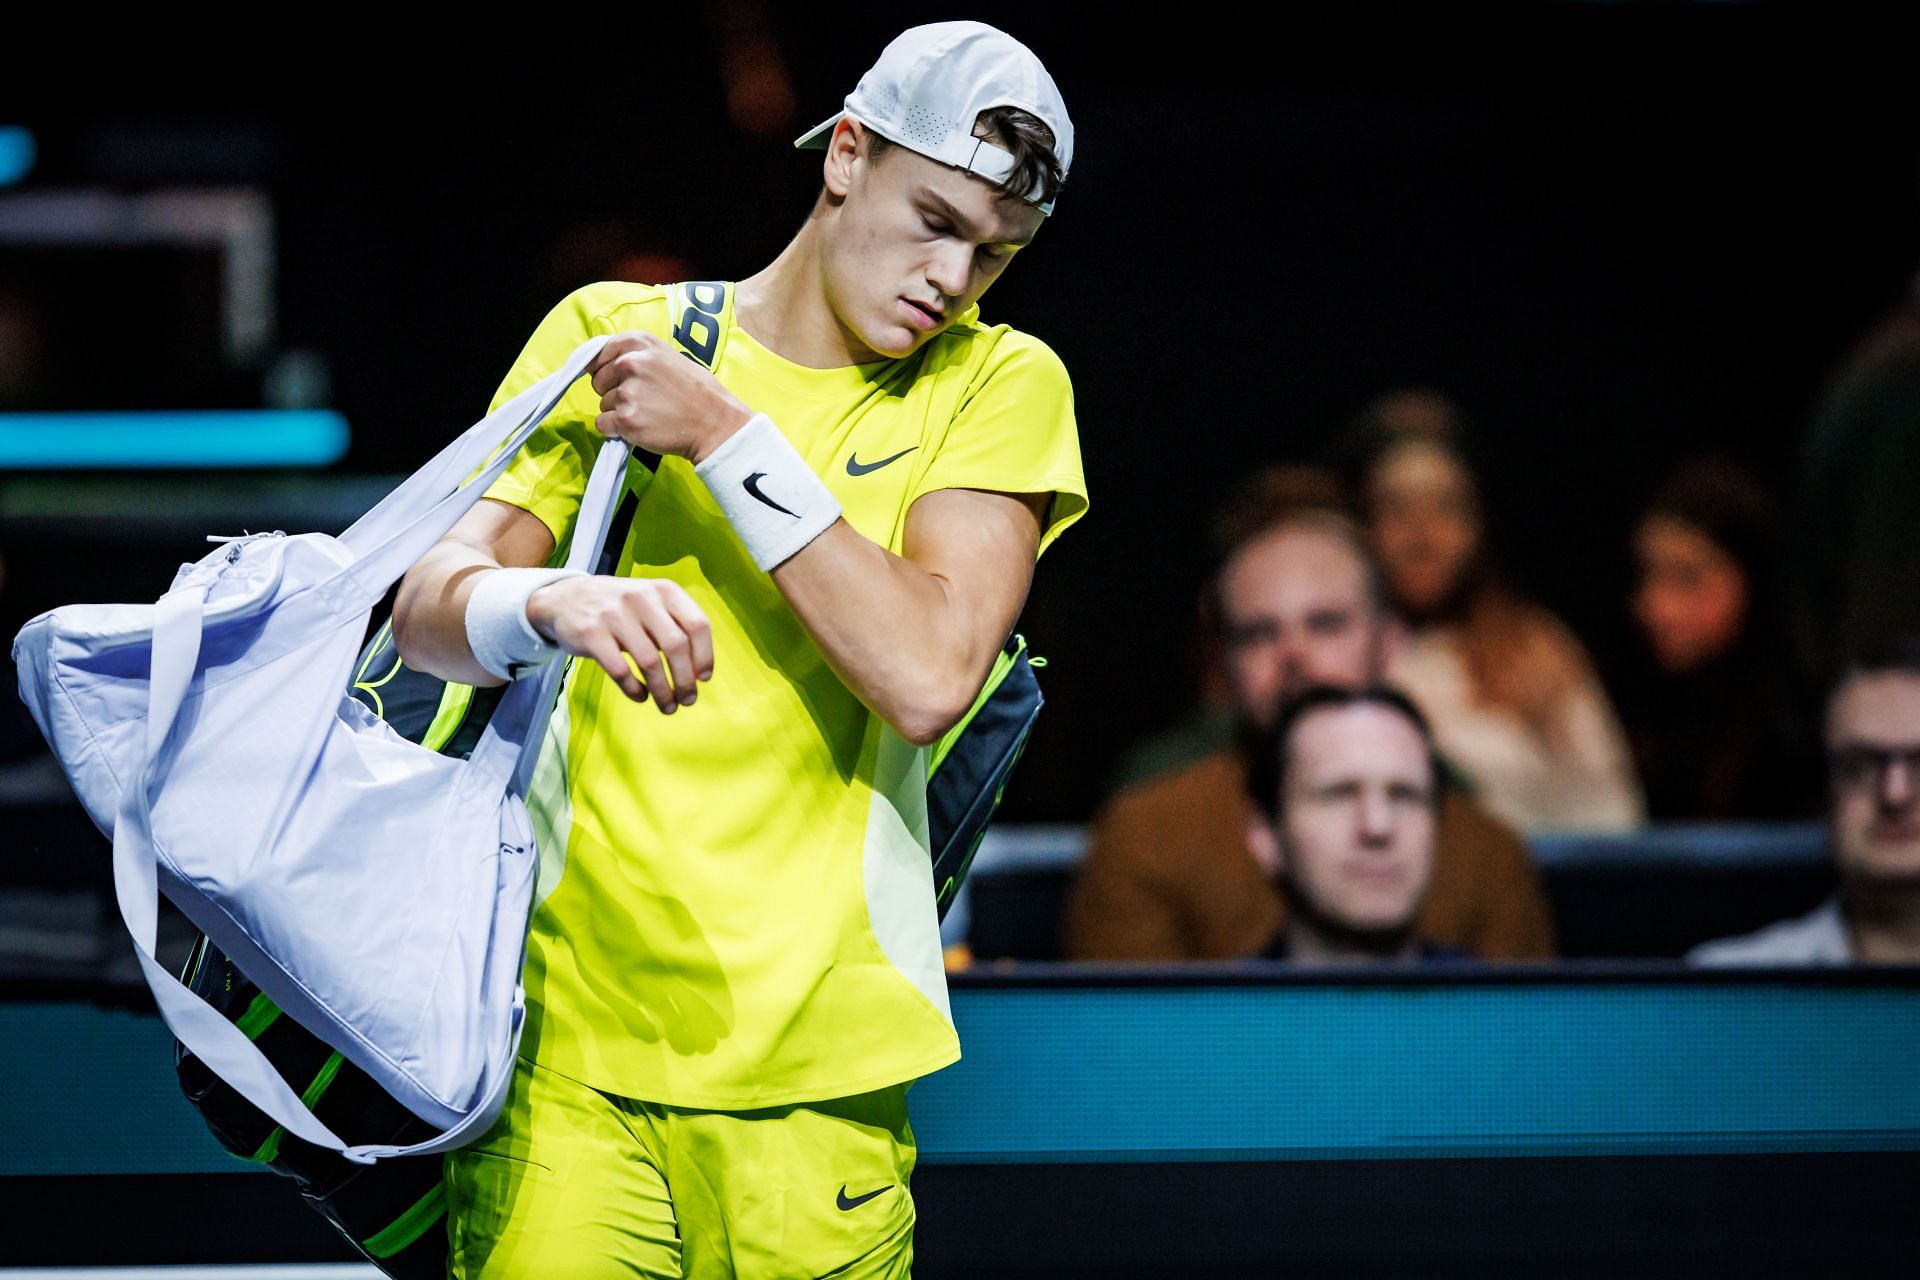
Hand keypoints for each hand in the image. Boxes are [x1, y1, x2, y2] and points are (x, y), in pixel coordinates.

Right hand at [525, 574, 713, 713]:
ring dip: (663, 691)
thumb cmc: (620, 607)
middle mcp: (642, 598)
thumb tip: (697, 672)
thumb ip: (675, 625)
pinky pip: (620, 670)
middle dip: (685, 680)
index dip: (705, 656)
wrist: (566, 598)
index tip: (703, 678)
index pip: (697, 625)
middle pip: (676, 646)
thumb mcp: (651, 601)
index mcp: (663, 590)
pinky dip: (634, 689)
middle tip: (688, 700)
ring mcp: (615, 615)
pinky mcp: (592, 634)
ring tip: (668, 706)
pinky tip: (641, 696)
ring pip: (650, 662)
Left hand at [587, 331, 752, 463]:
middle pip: (598, 380)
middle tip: (642, 399)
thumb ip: (638, 356)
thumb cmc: (696, 392)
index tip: (617, 379)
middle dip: (612, 391)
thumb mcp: (668, 357)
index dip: (605, 369)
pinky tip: (640, 427)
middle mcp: (630, 363)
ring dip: (619, 412)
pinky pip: (602, 424)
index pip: (600, 354)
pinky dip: (616, 430)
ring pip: (603, 404)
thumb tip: (607, 365)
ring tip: (649, 413)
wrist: (714, 423)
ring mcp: (627, 392)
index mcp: (639, 343)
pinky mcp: (625, 419)